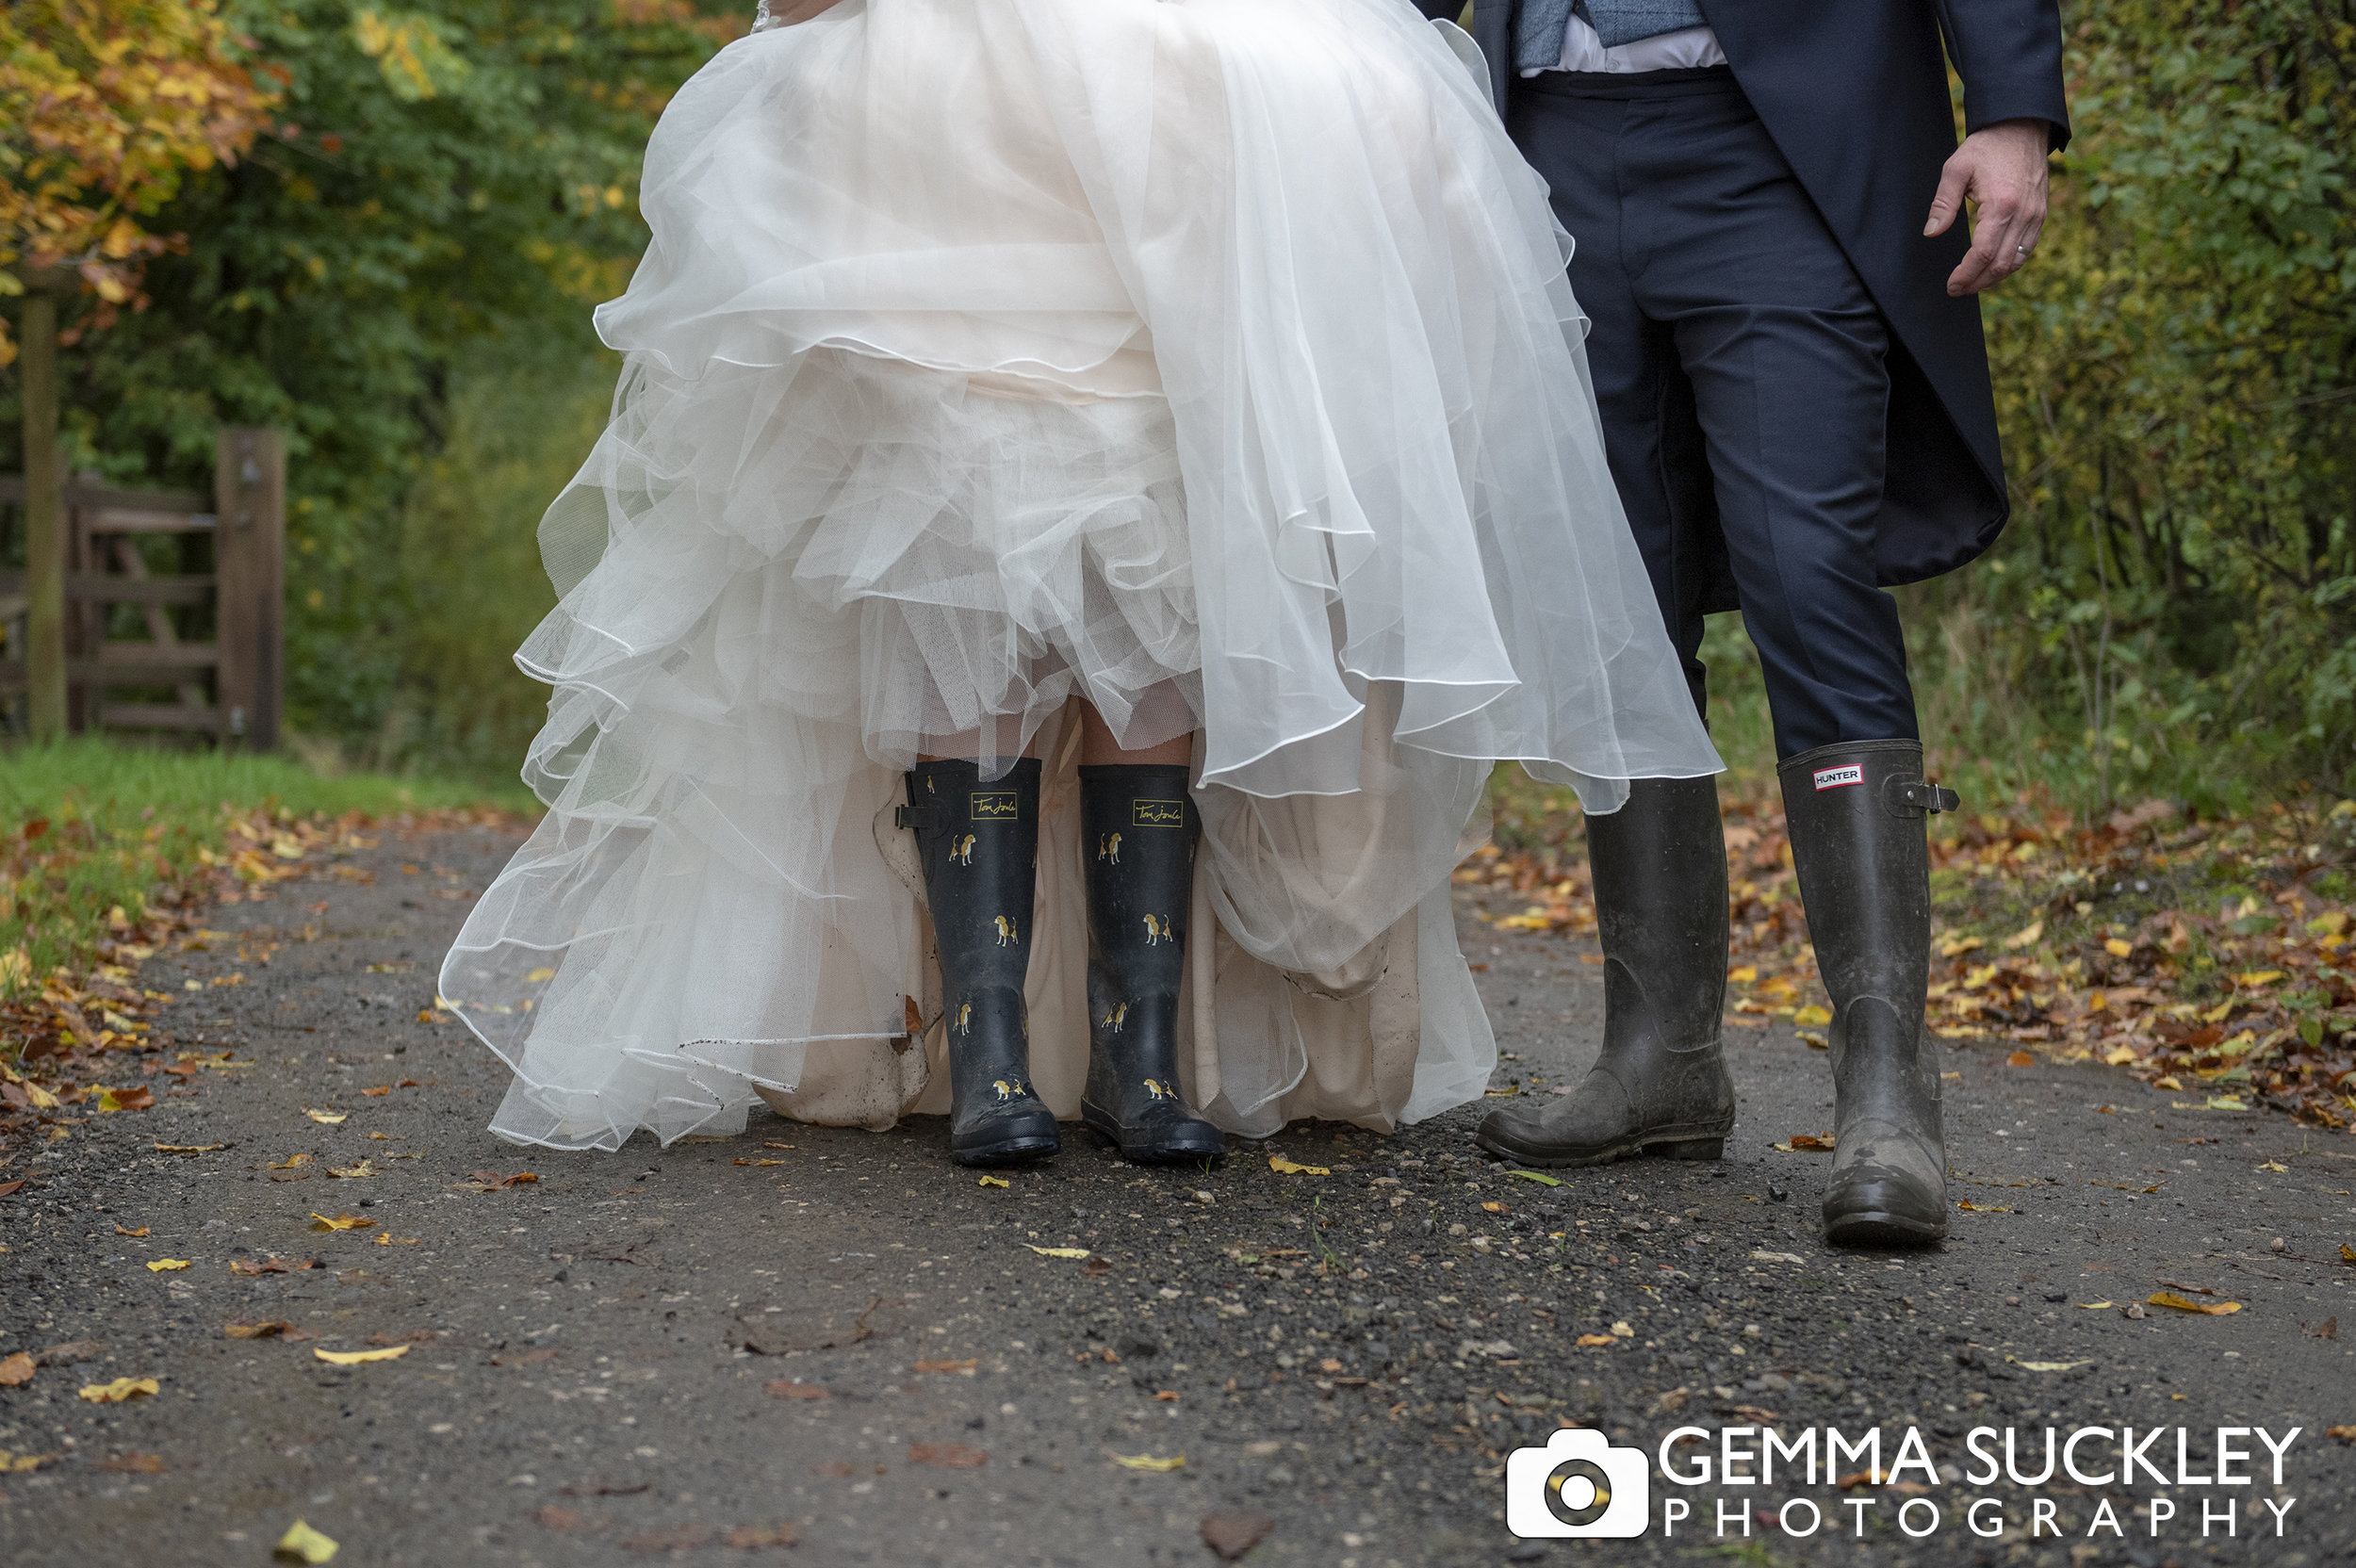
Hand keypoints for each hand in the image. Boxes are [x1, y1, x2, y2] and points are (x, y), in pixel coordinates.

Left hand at [1924, 119, 2052, 295]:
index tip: (1951, 285)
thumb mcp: (1956, 169)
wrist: (2021, 128)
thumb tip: (1931, 233)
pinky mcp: (2040, 215)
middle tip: (1957, 289)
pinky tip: (1992, 268)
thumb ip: (1942, 203)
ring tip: (1972, 283)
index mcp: (2002, 205)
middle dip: (1977, 282)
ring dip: (1994, 278)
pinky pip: (2027, 250)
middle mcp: (2024, 214)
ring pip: (2017, 261)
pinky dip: (2010, 264)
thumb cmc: (1986, 148)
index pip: (1983, 253)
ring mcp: (2036, 216)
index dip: (1966, 274)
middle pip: (2001, 264)